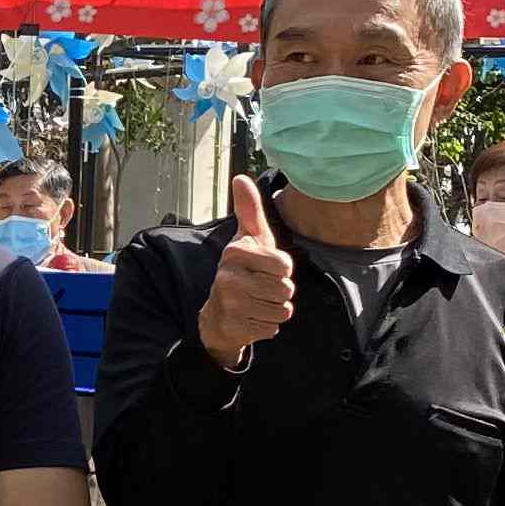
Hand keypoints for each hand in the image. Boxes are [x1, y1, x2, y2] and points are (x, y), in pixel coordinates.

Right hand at [199, 176, 295, 367]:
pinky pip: (272, 328)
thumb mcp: (248, 239)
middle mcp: (229, 277)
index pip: (285, 265)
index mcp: (236, 252)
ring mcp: (230, 304)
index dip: (282, 269)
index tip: (267, 268)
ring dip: (276, 309)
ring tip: (259, 302)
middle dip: (281, 291)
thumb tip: (240, 177)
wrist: (218, 314)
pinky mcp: (235, 326)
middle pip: (286, 289)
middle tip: (263, 288)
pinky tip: (253, 316)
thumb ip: (249, 210)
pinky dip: (268, 325)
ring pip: (282, 310)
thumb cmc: (243, 270)